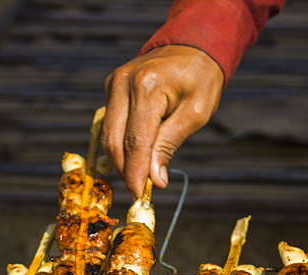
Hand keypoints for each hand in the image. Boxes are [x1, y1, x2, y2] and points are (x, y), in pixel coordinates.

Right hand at [102, 45, 224, 198]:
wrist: (191, 46)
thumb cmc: (200, 79)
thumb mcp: (195, 114)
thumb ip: (170, 144)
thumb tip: (154, 180)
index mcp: (147, 87)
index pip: (135, 141)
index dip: (135, 172)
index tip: (139, 195)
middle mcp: (122, 82)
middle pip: (114, 140)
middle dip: (125, 169)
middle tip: (140, 190)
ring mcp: (112, 83)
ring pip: (107, 134)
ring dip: (121, 159)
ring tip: (139, 175)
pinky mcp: (110, 87)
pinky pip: (110, 123)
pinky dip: (120, 142)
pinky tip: (134, 156)